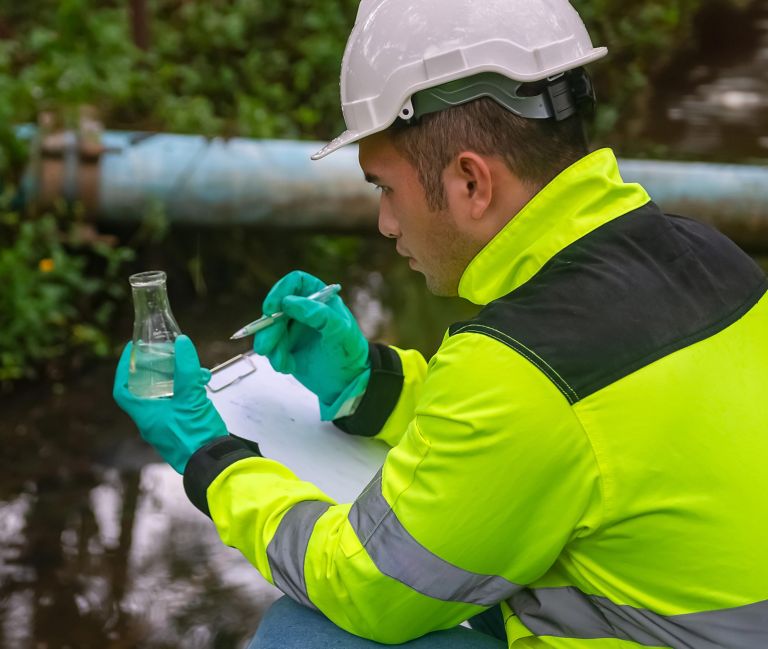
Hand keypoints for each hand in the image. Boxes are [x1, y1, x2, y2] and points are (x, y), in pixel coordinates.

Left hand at [113, 335, 228, 472]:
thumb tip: (181, 341)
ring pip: (165, 396)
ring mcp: (166, 426)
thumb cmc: (196, 434)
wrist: (215, 463)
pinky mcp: (181, 429)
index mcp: (145, 415)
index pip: (122, 390)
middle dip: (158, 370)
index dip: (124, 368)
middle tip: (169, 355)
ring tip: (197, 371)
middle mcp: (152, 421)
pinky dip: (187, 392)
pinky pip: (177, 405)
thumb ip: (186, 369)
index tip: (132, 350)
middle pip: (145, 390)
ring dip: (178, 380)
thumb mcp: (191, 397)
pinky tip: (203, 385)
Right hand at [252, 271, 369, 419]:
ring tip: (282, 365)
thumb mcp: (340, 334)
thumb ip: (320, 316)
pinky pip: (271, 346)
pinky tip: (288, 367)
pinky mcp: (287, 345)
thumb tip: (289, 302)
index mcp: (320, 298)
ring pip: (269, 328)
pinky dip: (276, 357)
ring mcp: (294, 327)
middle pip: (276, 307)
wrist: (348, 383)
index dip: (280, 291)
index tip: (270, 309)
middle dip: (269, 328)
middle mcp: (304, 309)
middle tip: (266, 348)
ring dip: (271, 347)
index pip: (295, 282)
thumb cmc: (350, 353)